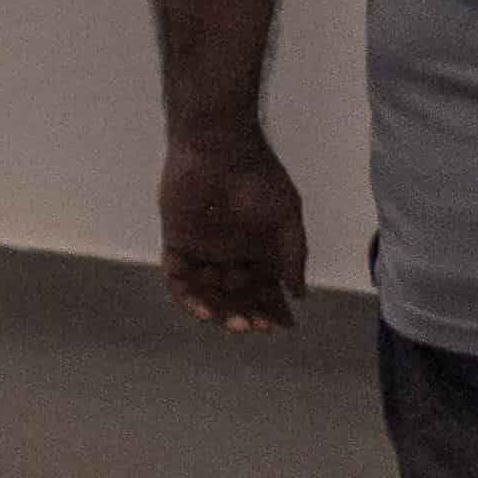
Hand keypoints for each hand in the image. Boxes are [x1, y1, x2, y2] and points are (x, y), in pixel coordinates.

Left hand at [157, 137, 306, 332]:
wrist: (220, 150)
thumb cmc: (259, 179)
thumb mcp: (287, 218)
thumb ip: (293, 256)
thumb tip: (300, 294)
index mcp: (257, 249)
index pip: (265, 289)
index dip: (273, 309)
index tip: (284, 327)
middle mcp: (230, 254)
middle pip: (237, 296)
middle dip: (248, 314)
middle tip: (256, 327)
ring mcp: (202, 251)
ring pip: (208, 294)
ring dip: (220, 312)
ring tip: (236, 323)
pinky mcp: (177, 244)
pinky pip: (179, 280)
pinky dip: (190, 298)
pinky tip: (205, 310)